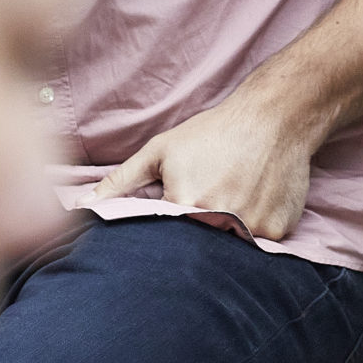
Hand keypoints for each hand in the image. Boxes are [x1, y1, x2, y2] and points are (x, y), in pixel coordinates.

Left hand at [90, 88, 318, 240]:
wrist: (275, 117)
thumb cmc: (213, 132)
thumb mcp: (161, 150)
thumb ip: (121, 181)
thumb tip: (82, 205)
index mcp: (186, 205)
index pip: (167, 238)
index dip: (169, 227)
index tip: (179, 208)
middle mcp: (221, 222)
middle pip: (199, 246)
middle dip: (198, 230)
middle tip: (209, 198)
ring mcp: (254, 228)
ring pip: (231, 245)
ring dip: (228, 229)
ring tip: (234, 194)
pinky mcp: (279, 230)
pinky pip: (262, 241)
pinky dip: (256, 225)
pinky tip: (256, 198)